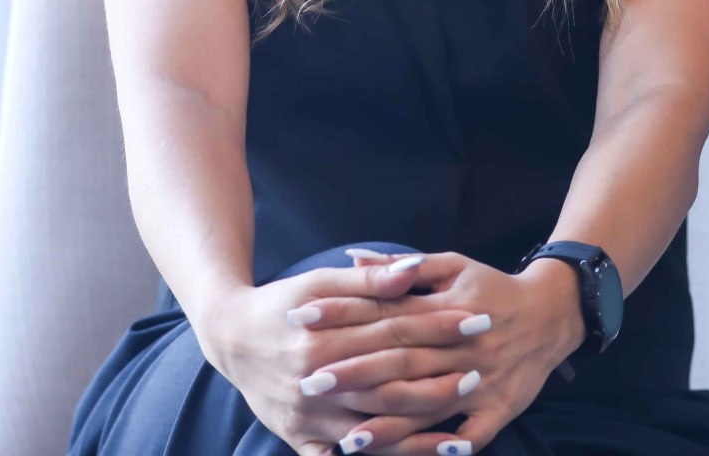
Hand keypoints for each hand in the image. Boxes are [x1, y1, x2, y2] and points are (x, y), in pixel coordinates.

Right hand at [197, 258, 480, 454]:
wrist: (230, 337)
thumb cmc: (282, 303)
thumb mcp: (321, 281)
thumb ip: (369, 280)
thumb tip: (415, 270)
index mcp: (322, 338)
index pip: (393, 332)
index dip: (437, 326)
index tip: (476, 320)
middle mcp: (314, 382)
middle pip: (386, 385)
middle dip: (436, 381)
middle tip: (478, 374)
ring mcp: (307, 418)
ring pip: (372, 430)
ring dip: (416, 433)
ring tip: (459, 429)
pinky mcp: (301, 439)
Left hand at [293, 250, 583, 454]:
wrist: (552, 313)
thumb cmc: (492, 286)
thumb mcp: (452, 265)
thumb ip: (402, 266)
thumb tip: (352, 259)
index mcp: (446, 307)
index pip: (386, 313)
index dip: (344, 317)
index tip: (305, 321)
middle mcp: (461, 345)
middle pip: (401, 362)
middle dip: (354, 373)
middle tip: (309, 382)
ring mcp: (481, 381)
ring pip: (429, 405)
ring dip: (389, 422)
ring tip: (347, 436)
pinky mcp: (499, 409)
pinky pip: (470, 435)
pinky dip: (443, 447)